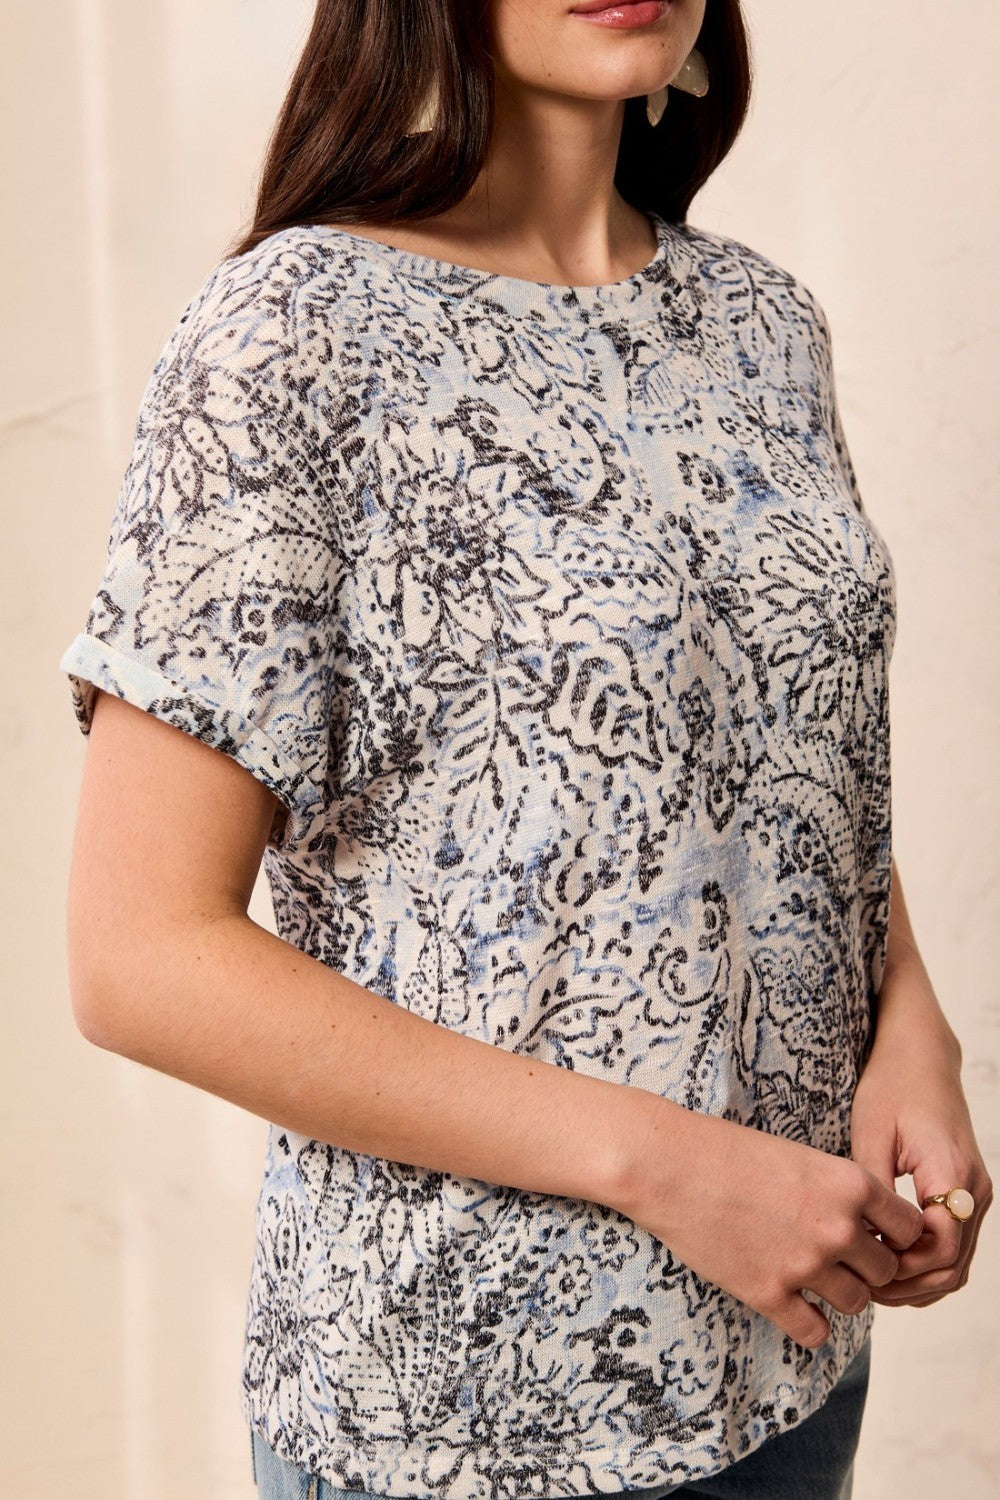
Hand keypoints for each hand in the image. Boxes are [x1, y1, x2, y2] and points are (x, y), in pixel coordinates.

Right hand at [613, 1098, 924, 1349]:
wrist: (669, 1165)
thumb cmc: (729, 1151)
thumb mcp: (800, 1157)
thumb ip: (839, 1192)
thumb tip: (866, 1229)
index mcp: (849, 1185)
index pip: (909, 1228)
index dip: (895, 1233)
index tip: (874, 1234)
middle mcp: (836, 1228)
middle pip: (886, 1270)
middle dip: (868, 1266)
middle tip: (840, 1257)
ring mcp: (804, 1265)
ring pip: (856, 1303)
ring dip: (840, 1293)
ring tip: (813, 1276)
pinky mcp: (769, 1294)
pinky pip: (814, 1332)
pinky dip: (810, 1324)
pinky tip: (793, 1304)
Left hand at [850, 993, 992, 1307]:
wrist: (921, 1056)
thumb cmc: (892, 1086)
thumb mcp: (871, 1132)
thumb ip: (872, 1190)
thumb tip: (861, 1241)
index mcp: (952, 1172)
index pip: (941, 1248)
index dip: (903, 1267)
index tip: (863, 1265)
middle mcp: (974, 1189)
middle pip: (953, 1265)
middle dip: (908, 1284)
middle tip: (862, 1285)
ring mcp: (976, 1194)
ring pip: (958, 1263)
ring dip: (918, 1280)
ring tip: (871, 1280)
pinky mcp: (967, 1194)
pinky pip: (955, 1245)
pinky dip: (927, 1264)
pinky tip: (888, 1263)